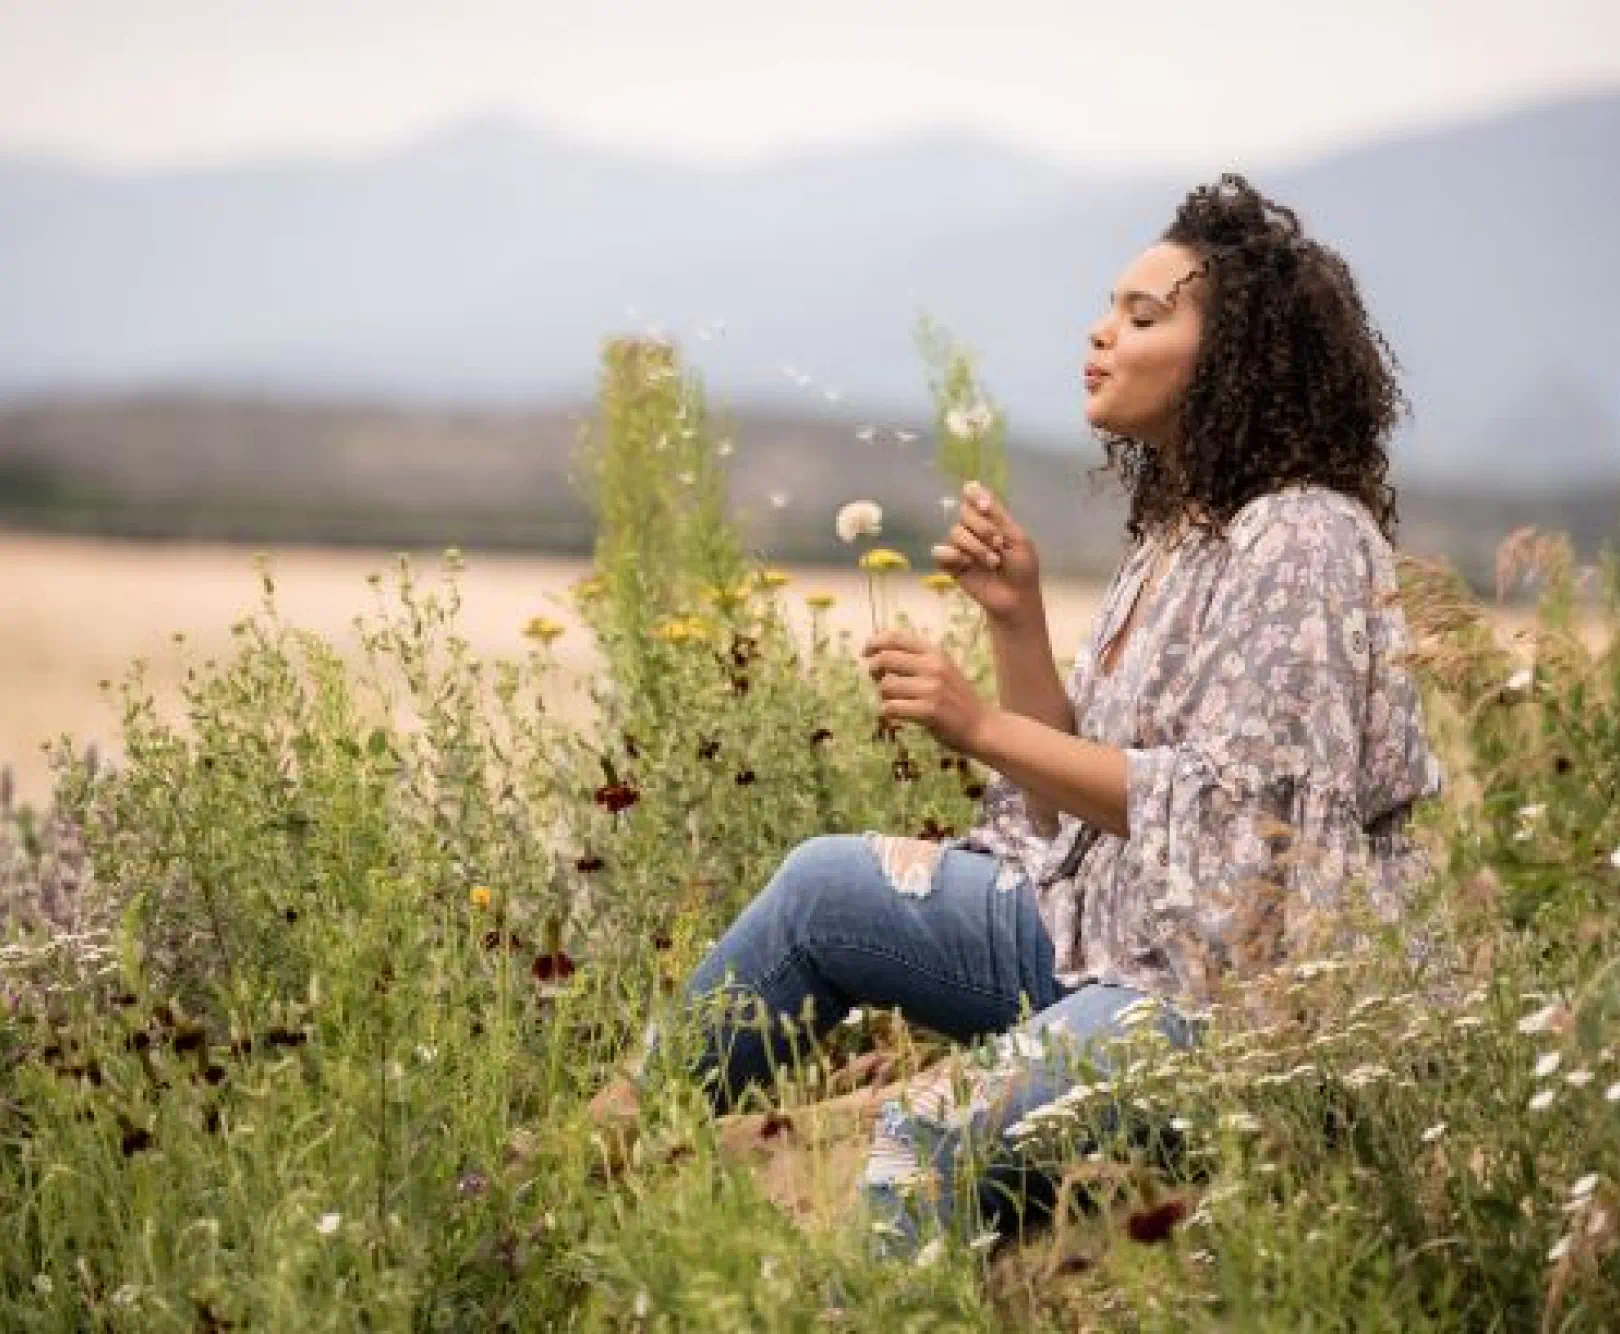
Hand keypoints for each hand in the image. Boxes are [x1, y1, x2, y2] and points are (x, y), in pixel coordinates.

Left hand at [860, 628, 991, 752]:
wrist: (981, 726)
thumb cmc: (956, 700)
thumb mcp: (942, 670)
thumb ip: (916, 660)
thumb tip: (878, 655)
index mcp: (935, 652)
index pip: (896, 637)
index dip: (875, 642)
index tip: (865, 652)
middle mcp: (933, 666)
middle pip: (885, 659)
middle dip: (873, 670)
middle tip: (878, 682)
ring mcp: (931, 688)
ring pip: (885, 685)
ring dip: (883, 696)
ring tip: (894, 703)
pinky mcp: (928, 710)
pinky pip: (891, 708)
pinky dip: (888, 713)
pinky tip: (897, 717)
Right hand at [930, 480, 1041, 623]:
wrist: (1016, 597)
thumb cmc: (1022, 568)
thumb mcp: (1017, 537)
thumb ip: (996, 513)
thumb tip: (973, 485)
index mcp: (990, 519)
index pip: (973, 496)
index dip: (975, 497)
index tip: (986, 508)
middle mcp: (972, 529)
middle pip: (964, 513)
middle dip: (983, 529)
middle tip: (998, 545)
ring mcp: (960, 547)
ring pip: (955, 532)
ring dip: (976, 547)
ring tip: (992, 563)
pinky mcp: (950, 565)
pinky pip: (940, 551)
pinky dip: (953, 556)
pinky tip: (966, 565)